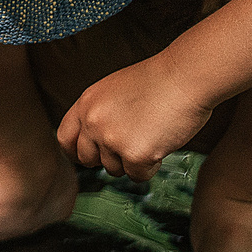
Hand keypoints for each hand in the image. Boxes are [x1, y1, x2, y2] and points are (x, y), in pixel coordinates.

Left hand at [56, 58, 212, 181]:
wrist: (185, 76)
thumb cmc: (158, 81)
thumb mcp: (114, 90)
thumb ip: (100, 114)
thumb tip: (94, 145)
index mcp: (86, 103)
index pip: (65, 138)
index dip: (76, 151)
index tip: (87, 158)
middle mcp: (93, 122)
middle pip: (88, 159)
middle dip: (108, 159)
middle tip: (129, 147)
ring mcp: (112, 139)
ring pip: (115, 169)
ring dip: (133, 160)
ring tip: (152, 134)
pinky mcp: (135, 154)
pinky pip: (138, 175)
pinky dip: (151, 166)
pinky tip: (161, 143)